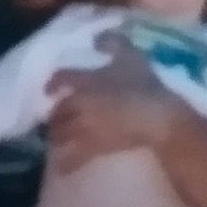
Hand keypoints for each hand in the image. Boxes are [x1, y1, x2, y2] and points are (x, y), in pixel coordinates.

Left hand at [43, 28, 182, 174]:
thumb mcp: (131, 56)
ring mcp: (84, 129)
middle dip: (55, 115)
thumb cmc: (145, 85)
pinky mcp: (93, 148)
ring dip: (57, 136)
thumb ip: (113, 43)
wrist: (157, 118)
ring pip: (60, 134)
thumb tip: (98, 37)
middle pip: (57, 112)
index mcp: (85, 81)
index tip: (48, 90)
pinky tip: (62, 168)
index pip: (60, 79)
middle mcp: (78, 105)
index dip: (52, 83)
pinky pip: (73, 158)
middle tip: (56, 117)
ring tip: (59, 138)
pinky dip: (66, 163)